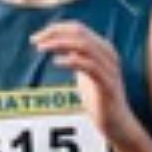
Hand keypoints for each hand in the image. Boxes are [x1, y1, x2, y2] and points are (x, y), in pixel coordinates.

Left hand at [32, 19, 140, 144]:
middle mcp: (108, 54)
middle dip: (55, 33)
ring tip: (41, 48)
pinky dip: (72, 61)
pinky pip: (90, 67)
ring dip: (60, 44)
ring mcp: (109, 68)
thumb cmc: (99, 98)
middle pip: (80, 32)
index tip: (36, 37)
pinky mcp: (107, 84)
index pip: (78, 28)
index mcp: (103, 48)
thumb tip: (58, 45)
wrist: (117, 123)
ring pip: (84, 46)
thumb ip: (77, 57)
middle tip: (34, 41)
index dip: (56, 28)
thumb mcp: (85, 73)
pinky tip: (56, 62)